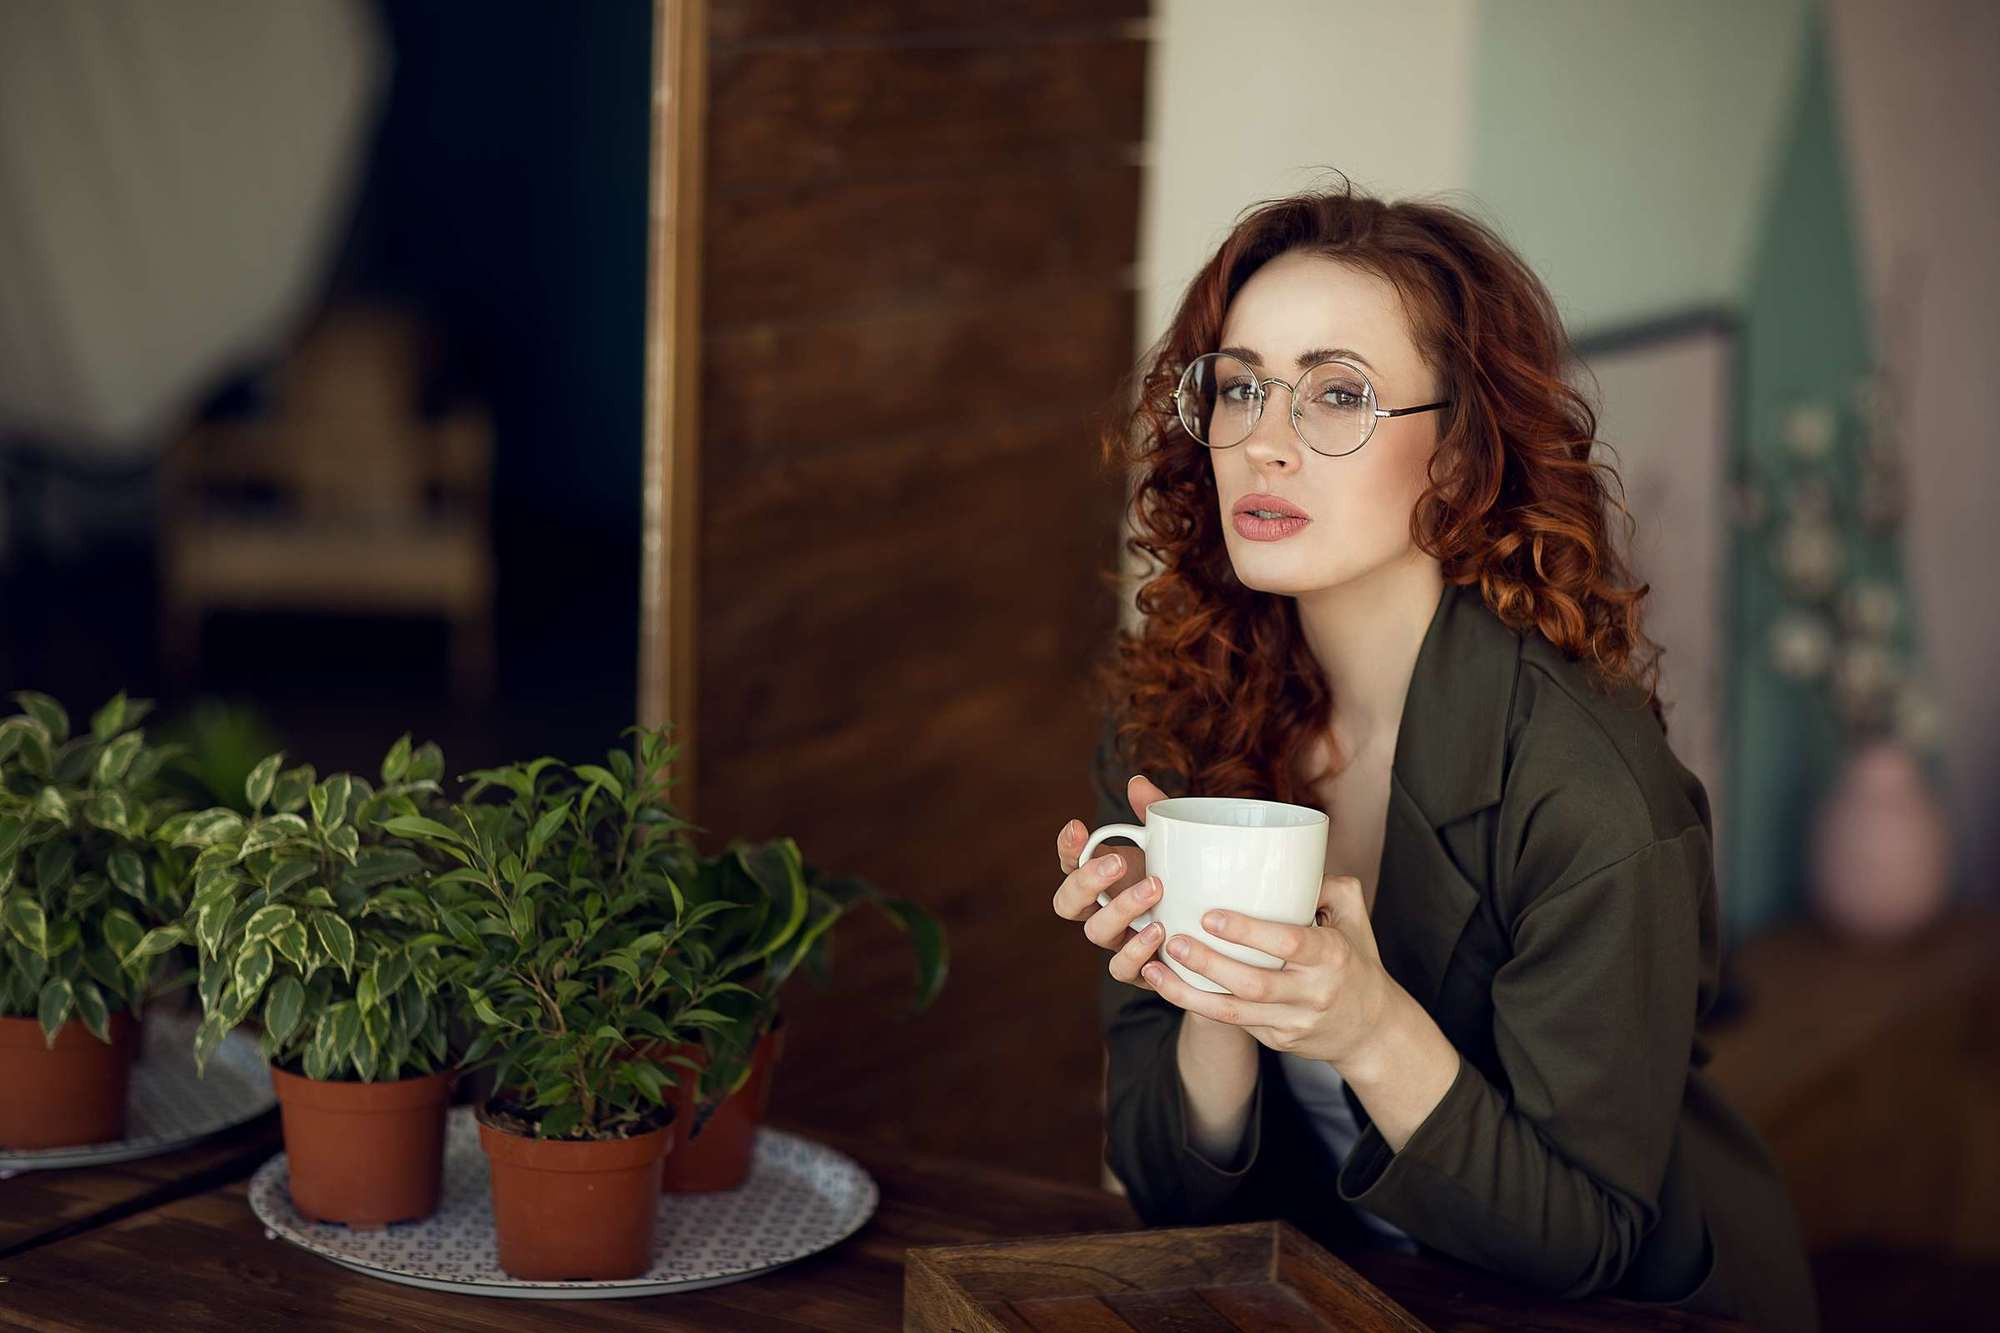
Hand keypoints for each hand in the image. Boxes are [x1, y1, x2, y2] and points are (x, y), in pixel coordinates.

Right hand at [1052, 773, 1172, 991]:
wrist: (1215, 933)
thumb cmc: (1185, 880)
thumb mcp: (1173, 845)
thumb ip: (1154, 814)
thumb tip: (1137, 781)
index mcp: (1102, 879)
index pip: (1068, 863)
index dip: (1067, 848)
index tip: (1079, 826)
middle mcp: (1101, 911)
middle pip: (1068, 902)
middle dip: (1087, 880)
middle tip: (1119, 861)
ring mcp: (1117, 942)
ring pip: (1097, 932)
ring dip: (1120, 910)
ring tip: (1154, 890)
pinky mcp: (1138, 969)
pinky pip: (1122, 969)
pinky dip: (1136, 954)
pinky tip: (1160, 933)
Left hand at [1137, 874, 1402, 1069]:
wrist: (1371, 1031)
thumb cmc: (1356, 961)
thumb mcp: (1354, 918)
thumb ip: (1327, 883)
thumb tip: (1287, 858)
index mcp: (1332, 956)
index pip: (1288, 944)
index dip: (1247, 931)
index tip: (1210, 916)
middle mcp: (1313, 993)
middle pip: (1253, 983)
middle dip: (1208, 963)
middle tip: (1172, 938)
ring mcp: (1293, 1021)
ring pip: (1234, 1012)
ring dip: (1189, 992)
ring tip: (1154, 969)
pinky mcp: (1276, 1040)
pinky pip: (1232, 1023)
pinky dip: (1197, 1006)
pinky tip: (1169, 988)